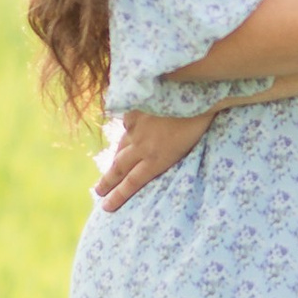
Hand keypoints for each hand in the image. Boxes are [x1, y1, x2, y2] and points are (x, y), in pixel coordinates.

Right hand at [94, 106, 215, 211]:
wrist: (189, 90)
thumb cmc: (198, 122)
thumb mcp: (189, 147)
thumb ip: (172, 157)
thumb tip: (164, 161)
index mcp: (158, 159)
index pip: (132, 182)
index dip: (118, 196)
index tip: (106, 207)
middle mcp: (142, 147)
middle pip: (120, 168)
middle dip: (108, 182)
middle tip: (98, 192)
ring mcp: (136, 128)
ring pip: (121, 147)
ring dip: (114, 160)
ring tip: (110, 169)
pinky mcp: (136, 111)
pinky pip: (128, 124)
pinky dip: (128, 130)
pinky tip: (128, 132)